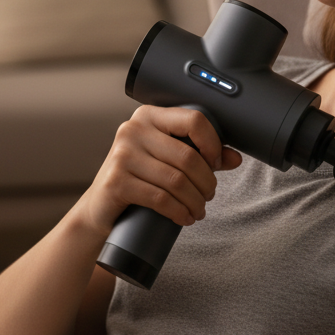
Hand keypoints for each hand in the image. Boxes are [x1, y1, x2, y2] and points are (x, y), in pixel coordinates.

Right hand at [76, 106, 241, 235]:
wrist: (100, 207)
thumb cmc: (137, 179)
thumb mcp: (166, 160)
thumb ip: (199, 155)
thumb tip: (234, 157)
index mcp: (148, 116)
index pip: (193, 119)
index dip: (213, 144)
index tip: (215, 163)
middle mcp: (132, 130)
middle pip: (188, 156)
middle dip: (206, 182)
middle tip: (208, 195)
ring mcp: (122, 156)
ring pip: (177, 180)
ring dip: (195, 201)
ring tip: (198, 210)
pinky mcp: (116, 182)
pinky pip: (161, 198)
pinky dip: (179, 212)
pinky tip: (185, 218)